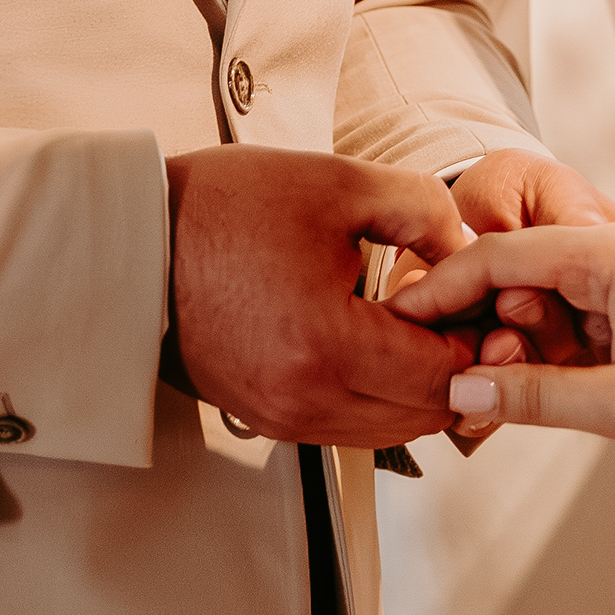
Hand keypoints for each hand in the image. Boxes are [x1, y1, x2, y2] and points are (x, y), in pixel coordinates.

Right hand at [163, 146, 473, 447]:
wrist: (133, 241)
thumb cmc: (221, 210)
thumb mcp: (336, 184)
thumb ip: (421, 209)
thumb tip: (465, 247)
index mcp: (327, 347)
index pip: (441, 373)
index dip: (476, 337)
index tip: (480, 299)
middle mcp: (304, 401)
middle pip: (423, 416)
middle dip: (455, 368)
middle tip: (463, 316)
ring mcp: (279, 418)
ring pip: (388, 430)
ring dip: (415, 387)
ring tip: (417, 326)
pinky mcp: (262, 417)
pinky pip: (346, 426)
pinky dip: (374, 395)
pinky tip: (372, 345)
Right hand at [385, 220, 614, 481]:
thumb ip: (535, 395)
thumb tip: (465, 387)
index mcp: (613, 252)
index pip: (501, 256)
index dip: (443, 287)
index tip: (401, 314)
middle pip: (521, 275)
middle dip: (488, 327)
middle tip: (472, 378)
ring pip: (547, 302)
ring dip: (525, 347)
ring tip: (522, 393)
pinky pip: (578, 321)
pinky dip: (556, 354)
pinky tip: (551, 390)